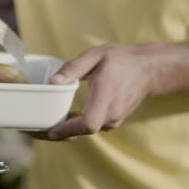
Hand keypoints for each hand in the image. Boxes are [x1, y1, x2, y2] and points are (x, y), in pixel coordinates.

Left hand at [30, 43, 188, 140]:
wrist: (149, 69)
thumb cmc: (120, 59)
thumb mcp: (95, 56)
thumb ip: (73, 68)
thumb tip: (53, 82)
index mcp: (105, 96)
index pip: (88, 123)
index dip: (68, 130)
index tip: (51, 131)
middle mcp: (111, 112)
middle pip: (83, 130)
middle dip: (61, 132)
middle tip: (40, 130)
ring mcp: (115, 119)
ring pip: (87, 129)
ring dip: (69, 129)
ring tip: (48, 124)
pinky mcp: (114, 120)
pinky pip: (93, 126)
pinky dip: (78, 126)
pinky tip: (64, 119)